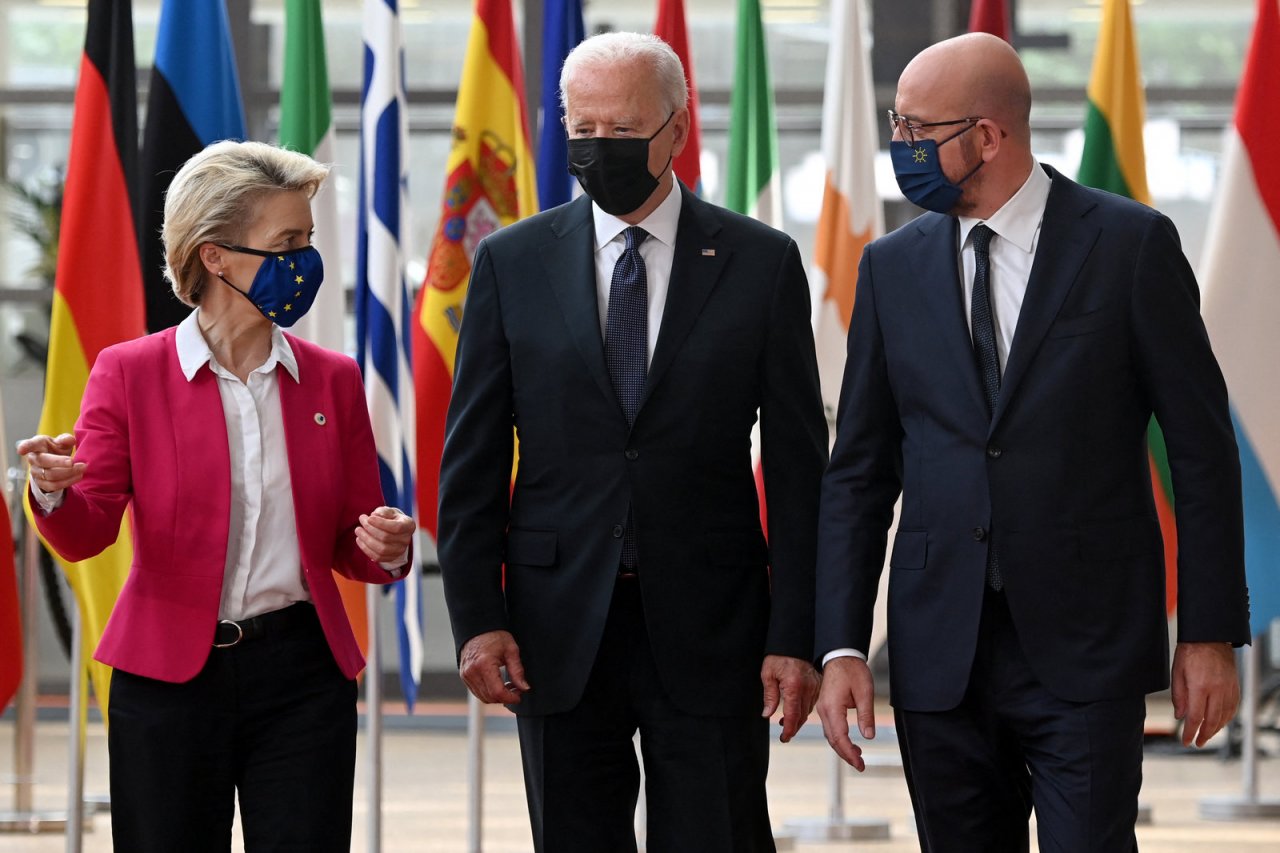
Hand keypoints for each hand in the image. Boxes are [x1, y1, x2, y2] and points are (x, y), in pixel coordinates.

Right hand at [17, 433, 84, 492]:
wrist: (56, 464)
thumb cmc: (57, 449)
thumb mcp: (62, 442)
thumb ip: (66, 439)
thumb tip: (69, 440)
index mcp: (37, 445)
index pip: (30, 445)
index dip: (25, 447)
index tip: (21, 450)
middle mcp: (34, 459)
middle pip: (43, 461)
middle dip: (59, 462)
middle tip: (73, 461)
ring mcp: (36, 472)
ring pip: (50, 475)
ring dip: (69, 472)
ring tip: (83, 467)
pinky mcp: (42, 484)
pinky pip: (54, 485)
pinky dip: (68, 481)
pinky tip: (78, 476)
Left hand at [355, 506, 414, 562]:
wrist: (393, 529)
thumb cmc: (390, 518)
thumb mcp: (389, 511)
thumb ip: (383, 511)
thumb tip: (376, 515)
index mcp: (409, 525)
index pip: (396, 527)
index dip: (381, 523)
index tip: (369, 518)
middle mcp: (407, 540)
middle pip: (386, 538)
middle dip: (370, 529)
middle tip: (361, 520)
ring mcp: (400, 551)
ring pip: (381, 549)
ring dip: (366, 540)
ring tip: (358, 530)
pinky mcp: (391, 558)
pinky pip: (377, 557)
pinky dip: (366, 549)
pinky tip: (359, 540)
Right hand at [459, 630, 529, 703]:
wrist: (477, 628)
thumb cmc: (495, 636)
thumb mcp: (511, 650)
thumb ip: (517, 671)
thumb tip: (524, 688)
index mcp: (484, 665)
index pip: (497, 692)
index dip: (510, 698)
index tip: (520, 695)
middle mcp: (472, 672)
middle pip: (490, 698)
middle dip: (505, 697)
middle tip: (517, 689)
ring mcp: (466, 675)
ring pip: (483, 697)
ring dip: (497, 696)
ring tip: (508, 686)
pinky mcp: (464, 676)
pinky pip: (477, 692)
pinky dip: (488, 692)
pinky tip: (498, 684)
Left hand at [760, 655, 820, 742]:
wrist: (794, 641)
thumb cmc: (779, 656)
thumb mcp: (768, 673)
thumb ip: (769, 695)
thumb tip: (767, 714)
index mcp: (794, 687)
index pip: (792, 715)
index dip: (788, 729)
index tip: (784, 737)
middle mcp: (807, 688)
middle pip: (802, 716)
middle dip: (793, 727)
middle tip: (785, 734)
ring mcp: (815, 686)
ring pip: (808, 710)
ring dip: (799, 719)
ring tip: (787, 723)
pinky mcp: (818, 684)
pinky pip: (812, 702)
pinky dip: (805, 709)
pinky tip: (796, 710)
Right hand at [816, 656, 875, 770]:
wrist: (840, 655)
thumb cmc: (852, 670)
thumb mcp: (865, 692)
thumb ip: (866, 715)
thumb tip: (868, 736)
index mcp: (832, 707)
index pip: (839, 737)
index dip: (849, 753)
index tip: (860, 763)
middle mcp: (824, 710)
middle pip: (833, 739)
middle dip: (846, 754)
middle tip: (860, 765)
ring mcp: (823, 708)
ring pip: (830, 734)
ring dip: (842, 747)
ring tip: (858, 756)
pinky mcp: (825, 706)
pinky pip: (831, 727)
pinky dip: (839, 738)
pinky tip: (850, 742)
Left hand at [1172, 641, 1238, 747]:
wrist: (1210, 636)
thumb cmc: (1190, 652)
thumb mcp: (1177, 672)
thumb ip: (1178, 696)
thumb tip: (1180, 716)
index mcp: (1200, 686)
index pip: (1195, 717)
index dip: (1190, 732)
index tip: (1185, 741)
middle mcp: (1217, 689)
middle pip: (1212, 720)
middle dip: (1204, 735)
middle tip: (1197, 743)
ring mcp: (1228, 688)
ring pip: (1225, 716)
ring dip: (1216, 729)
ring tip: (1206, 735)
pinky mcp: (1235, 686)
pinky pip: (1233, 707)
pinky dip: (1226, 718)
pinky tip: (1220, 722)